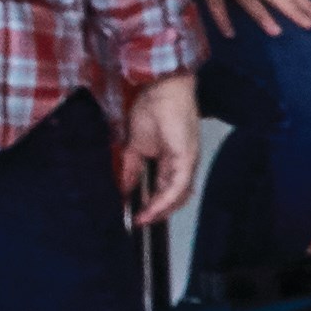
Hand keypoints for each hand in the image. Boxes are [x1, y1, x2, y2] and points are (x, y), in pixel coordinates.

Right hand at [111, 71, 202, 229]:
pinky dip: (163, 200)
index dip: (154, 204)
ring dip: (161, 210)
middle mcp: (184, 163)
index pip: (168, 189)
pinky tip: (149, 209)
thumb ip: (130, 168)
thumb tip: (123, 187)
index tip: (137, 216)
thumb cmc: (151, 108)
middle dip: (159, 212)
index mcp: (174, 160)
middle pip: (176, 196)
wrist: (159, 88)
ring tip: (144, 220)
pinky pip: (177, 186)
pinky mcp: (186, 158)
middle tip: (141, 222)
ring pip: (179, 195)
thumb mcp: (135, 145)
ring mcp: (188, 161)